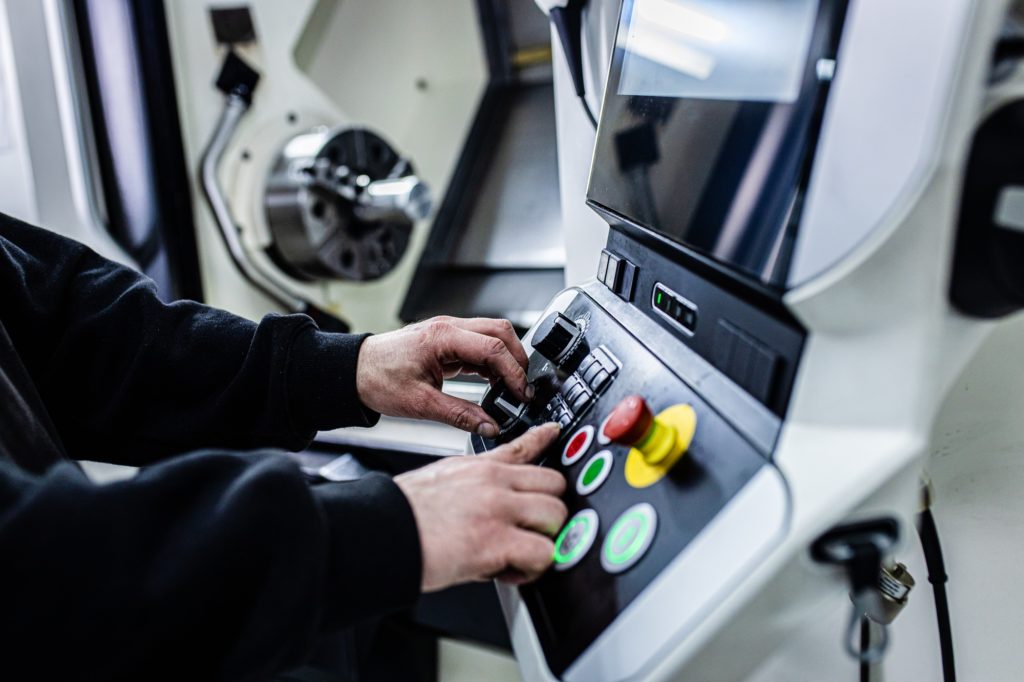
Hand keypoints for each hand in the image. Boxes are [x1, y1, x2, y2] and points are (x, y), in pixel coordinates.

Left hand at [356, 316, 532, 435]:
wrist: (353, 371)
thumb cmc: (377, 379)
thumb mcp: (421, 404)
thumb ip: (460, 415)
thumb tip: (489, 425)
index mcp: (442, 337)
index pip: (493, 348)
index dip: (513, 372)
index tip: (522, 393)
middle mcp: (448, 328)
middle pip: (501, 332)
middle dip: (518, 359)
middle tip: (522, 388)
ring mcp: (448, 332)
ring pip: (493, 335)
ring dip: (507, 359)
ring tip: (511, 388)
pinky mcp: (446, 342)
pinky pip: (479, 346)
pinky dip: (492, 362)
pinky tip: (494, 383)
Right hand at [394, 423, 565, 591]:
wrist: (380, 531)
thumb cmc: (403, 513)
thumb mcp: (441, 478)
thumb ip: (472, 482)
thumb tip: (491, 498)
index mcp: (480, 468)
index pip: (522, 445)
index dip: (544, 438)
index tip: (553, 432)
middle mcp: (493, 482)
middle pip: (555, 483)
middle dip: (549, 509)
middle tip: (532, 529)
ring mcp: (497, 509)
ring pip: (556, 514)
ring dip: (545, 538)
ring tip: (520, 553)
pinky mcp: (496, 541)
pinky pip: (543, 553)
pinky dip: (533, 568)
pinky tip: (509, 571)